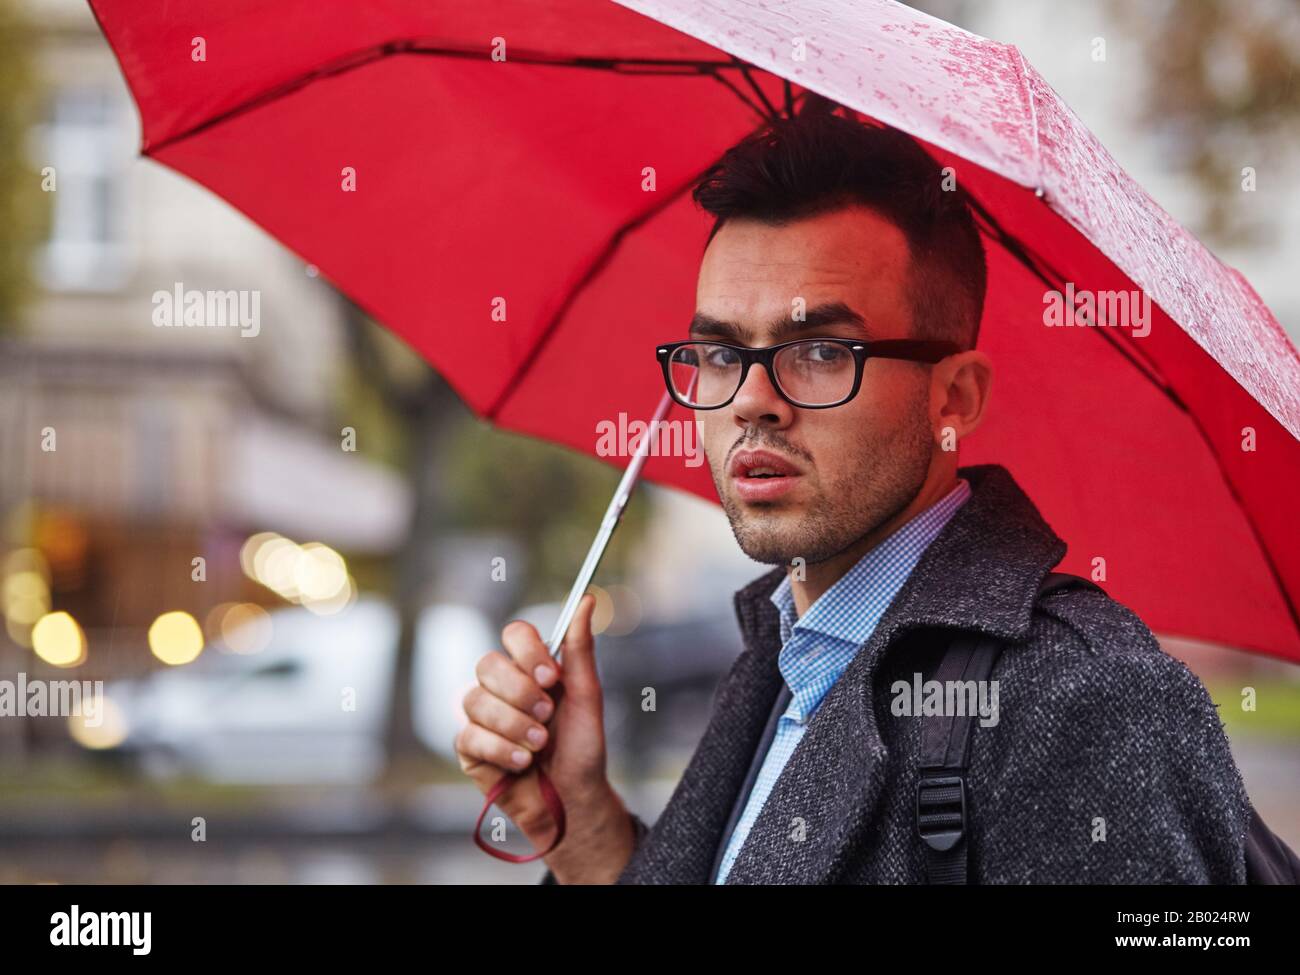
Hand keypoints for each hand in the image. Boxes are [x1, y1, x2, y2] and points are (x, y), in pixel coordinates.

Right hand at [456, 593, 612, 853]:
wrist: (572, 799)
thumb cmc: (582, 748)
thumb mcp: (586, 696)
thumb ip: (580, 648)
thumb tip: (589, 600)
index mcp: (531, 669)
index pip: (514, 635)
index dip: (527, 652)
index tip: (550, 676)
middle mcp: (502, 687)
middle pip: (488, 663)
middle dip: (520, 692)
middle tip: (547, 714)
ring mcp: (482, 716)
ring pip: (476, 700)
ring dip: (514, 725)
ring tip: (539, 746)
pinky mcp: (469, 748)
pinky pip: (470, 735)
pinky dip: (502, 750)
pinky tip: (522, 763)